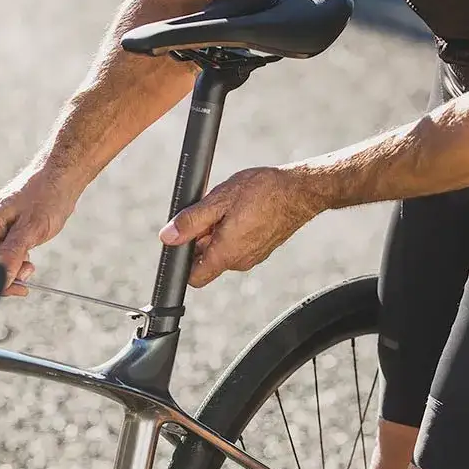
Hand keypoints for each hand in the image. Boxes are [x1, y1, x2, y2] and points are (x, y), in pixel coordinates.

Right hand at [0, 166, 82, 295]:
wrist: (60, 177)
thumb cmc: (46, 196)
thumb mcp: (30, 229)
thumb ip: (12, 256)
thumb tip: (1, 281)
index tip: (21, 287)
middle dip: (9, 272)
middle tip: (30, 268)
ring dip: (15, 266)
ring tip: (31, 256)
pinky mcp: (4, 231)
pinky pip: (6, 254)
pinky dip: (19, 258)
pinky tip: (30, 248)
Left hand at [158, 166, 325, 286]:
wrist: (301, 191)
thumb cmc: (264, 192)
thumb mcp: (218, 201)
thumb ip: (190, 222)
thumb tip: (168, 236)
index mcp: (226, 254)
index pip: (193, 277)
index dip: (182, 260)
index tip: (183, 238)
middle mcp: (239, 262)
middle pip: (206, 260)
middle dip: (201, 238)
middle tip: (209, 211)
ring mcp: (252, 257)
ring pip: (222, 251)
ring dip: (217, 232)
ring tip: (227, 207)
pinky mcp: (261, 249)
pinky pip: (237, 245)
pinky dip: (231, 231)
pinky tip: (240, 210)